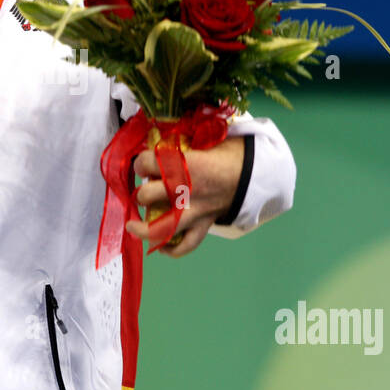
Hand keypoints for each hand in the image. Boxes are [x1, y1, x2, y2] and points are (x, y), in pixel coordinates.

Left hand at [124, 137, 243, 256]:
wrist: (257, 172)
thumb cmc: (231, 153)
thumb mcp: (205, 140)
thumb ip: (181, 143)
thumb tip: (161, 141)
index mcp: (185, 164)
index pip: (147, 163)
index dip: (140, 162)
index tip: (142, 163)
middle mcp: (186, 190)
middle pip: (147, 195)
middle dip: (140, 192)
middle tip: (142, 190)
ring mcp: (195, 211)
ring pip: (161, 227)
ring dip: (143, 228)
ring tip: (132, 225)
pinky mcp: (204, 225)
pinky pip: (186, 244)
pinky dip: (172, 249)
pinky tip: (160, 246)